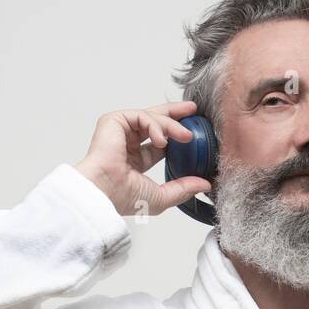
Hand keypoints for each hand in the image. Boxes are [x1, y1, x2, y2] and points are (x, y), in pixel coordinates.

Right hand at [74, 102, 212, 216]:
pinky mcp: (113, 121)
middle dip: (175, 114)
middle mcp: (125, 144)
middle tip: (193, 111)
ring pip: (151, 118)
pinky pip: (141, 116)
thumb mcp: (161, 196)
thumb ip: (183, 189)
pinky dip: (156, 125)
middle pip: (154, 122)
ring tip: (186, 136)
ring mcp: (119, 132)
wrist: (103, 191)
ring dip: (172, 125)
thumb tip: (204, 184)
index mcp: (133, 161)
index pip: (158, 143)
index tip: (193, 134)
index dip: (176, 136)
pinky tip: (162, 140)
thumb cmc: (121, 197)